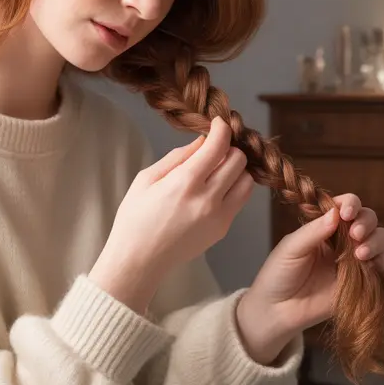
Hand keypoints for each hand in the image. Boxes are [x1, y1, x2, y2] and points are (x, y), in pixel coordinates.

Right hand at [90, 117, 252, 312]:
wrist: (139, 261)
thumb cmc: (136, 218)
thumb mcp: (147, 179)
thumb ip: (178, 157)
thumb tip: (202, 141)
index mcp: (184, 183)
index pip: (219, 146)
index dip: (222, 129)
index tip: (219, 123)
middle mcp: (207, 199)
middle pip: (239, 160)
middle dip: (229, 148)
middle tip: (215, 149)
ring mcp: (219, 217)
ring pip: (247, 180)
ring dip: (236, 169)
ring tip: (217, 170)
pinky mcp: (223, 229)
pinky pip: (240, 200)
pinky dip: (233, 188)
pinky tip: (214, 189)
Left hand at [236, 194, 383, 363]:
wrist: (278, 311)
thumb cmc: (279, 275)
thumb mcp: (291, 248)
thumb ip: (313, 231)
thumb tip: (335, 212)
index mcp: (324, 225)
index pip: (345, 206)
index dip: (351, 204)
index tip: (347, 213)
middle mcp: (343, 239)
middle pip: (368, 219)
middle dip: (367, 223)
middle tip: (356, 235)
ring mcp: (354, 259)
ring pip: (381, 239)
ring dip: (377, 241)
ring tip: (361, 254)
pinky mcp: (363, 280)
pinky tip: (372, 265)